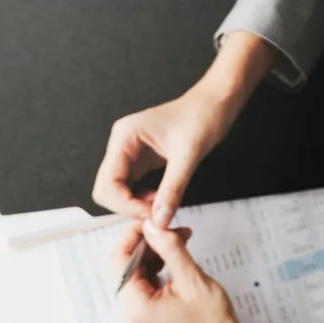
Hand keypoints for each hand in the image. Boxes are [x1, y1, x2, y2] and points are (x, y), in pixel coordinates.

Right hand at [93, 36, 273, 222]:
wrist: (216, 101)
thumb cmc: (204, 113)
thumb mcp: (189, 154)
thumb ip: (172, 190)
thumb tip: (159, 221)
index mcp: (125, 136)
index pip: (108, 183)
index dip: (125, 205)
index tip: (150, 214)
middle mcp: (122, 145)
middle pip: (107, 190)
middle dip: (127, 207)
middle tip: (154, 213)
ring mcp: (129, 154)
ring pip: (117, 192)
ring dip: (134, 206)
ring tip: (159, 206)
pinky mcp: (140, 162)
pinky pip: (130, 189)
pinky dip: (141, 201)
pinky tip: (159, 200)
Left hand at [116, 222, 291, 322]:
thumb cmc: (212, 321)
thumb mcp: (192, 278)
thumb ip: (170, 249)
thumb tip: (152, 226)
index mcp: (137, 306)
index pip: (121, 261)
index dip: (133, 236)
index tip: (151, 219)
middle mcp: (132, 313)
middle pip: (128, 266)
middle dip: (148, 243)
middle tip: (173, 228)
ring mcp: (140, 316)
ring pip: (139, 274)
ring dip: (156, 254)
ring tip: (181, 239)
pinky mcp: (151, 316)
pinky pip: (148, 285)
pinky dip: (160, 267)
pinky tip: (178, 257)